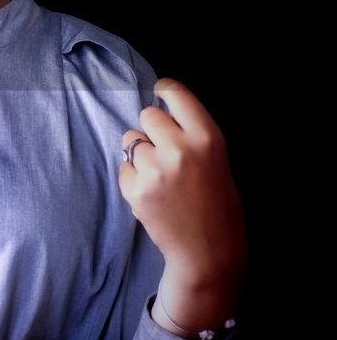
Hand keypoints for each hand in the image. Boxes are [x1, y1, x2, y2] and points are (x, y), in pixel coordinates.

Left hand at [118, 78, 246, 281]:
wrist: (208, 249)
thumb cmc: (216, 202)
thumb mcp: (216, 160)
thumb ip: (191, 134)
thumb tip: (158, 110)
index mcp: (208, 139)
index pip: (177, 96)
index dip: (166, 90)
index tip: (160, 90)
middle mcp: (180, 149)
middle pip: (147, 114)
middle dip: (153, 129)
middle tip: (165, 150)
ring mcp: (155, 169)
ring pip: (131, 140)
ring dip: (140, 153)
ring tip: (161, 176)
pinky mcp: (135, 188)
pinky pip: (123, 167)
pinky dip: (133, 177)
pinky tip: (153, 194)